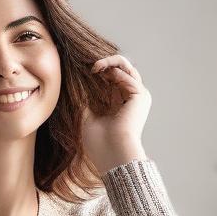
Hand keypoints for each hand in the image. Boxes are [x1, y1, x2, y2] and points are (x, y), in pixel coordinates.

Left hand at [81, 54, 150, 173]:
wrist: (110, 153)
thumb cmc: (98, 142)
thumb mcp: (86, 115)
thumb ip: (85, 98)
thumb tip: (76, 80)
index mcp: (119, 104)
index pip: (113, 78)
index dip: (100, 70)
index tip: (85, 72)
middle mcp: (130, 99)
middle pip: (121, 69)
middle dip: (106, 63)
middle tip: (90, 67)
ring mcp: (137, 97)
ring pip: (127, 68)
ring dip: (110, 62)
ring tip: (94, 67)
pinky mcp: (140, 96)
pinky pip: (129, 76)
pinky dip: (115, 70)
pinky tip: (101, 72)